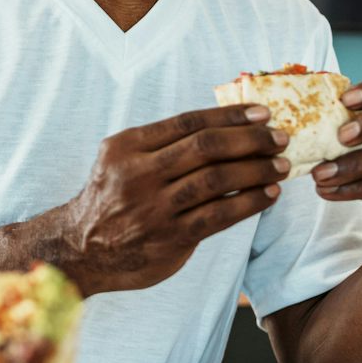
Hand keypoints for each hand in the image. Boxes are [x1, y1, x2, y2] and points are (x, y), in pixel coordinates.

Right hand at [55, 105, 288, 294]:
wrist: (81, 249)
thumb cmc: (112, 199)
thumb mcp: (121, 161)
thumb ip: (161, 146)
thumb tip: (225, 129)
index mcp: (126, 147)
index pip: (188, 122)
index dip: (230, 115)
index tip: (262, 113)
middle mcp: (137, 173)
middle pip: (205, 147)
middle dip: (250, 139)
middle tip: (279, 138)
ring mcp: (153, 207)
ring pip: (217, 179)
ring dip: (256, 169)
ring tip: (280, 166)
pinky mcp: (169, 237)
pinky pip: (219, 215)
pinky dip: (249, 202)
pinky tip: (268, 195)